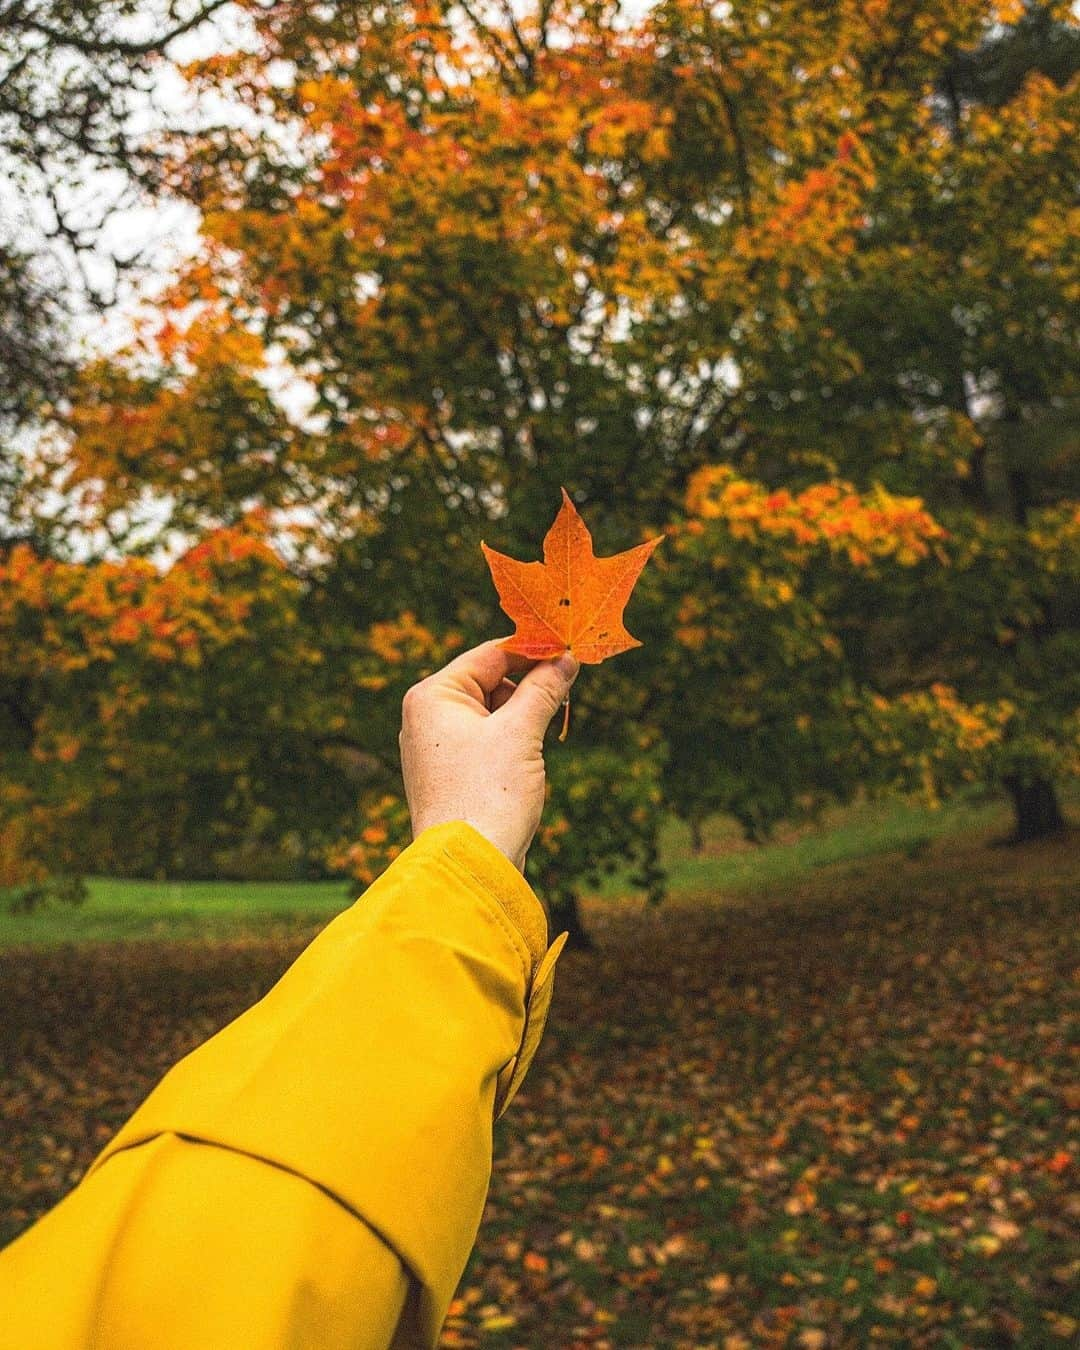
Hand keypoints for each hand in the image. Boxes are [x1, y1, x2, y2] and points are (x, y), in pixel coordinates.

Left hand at [398, 639, 579, 871]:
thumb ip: (544, 690)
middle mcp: (427, 717)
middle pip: (490, 682)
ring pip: (492, 714)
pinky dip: (512, 744)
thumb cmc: (488, 795)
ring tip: (534, 748)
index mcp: (433, 696)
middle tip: (561, 702)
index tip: (570, 651)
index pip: (490, 655)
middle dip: (528, 690)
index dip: (532, 652)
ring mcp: (437, 748)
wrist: (469, 866)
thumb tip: (565, 660)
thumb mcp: (521, 733)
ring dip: (523, 720)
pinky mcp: (451, 775)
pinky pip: (486, 742)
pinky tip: (525, 767)